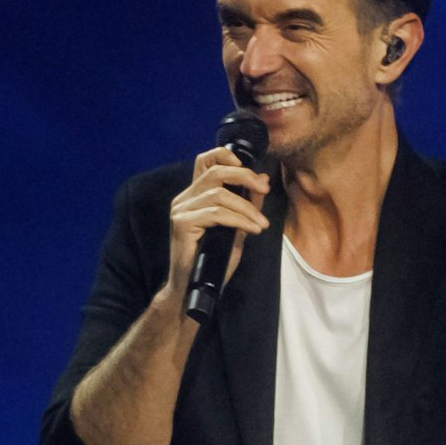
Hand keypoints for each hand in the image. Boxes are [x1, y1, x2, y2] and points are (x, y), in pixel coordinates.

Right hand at [165, 146, 271, 295]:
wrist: (193, 288)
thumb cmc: (213, 260)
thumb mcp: (237, 227)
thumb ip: (247, 203)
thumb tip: (263, 179)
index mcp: (194, 195)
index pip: (205, 160)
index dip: (227, 156)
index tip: (253, 175)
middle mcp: (184, 198)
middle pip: (215, 171)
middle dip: (245, 177)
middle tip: (265, 191)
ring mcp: (180, 210)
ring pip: (218, 194)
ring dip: (246, 208)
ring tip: (261, 223)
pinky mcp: (181, 224)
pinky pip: (215, 214)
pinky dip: (238, 220)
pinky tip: (252, 230)